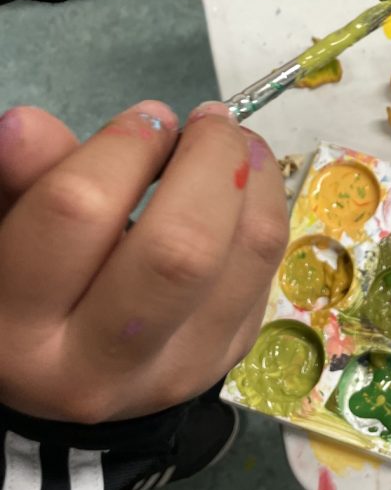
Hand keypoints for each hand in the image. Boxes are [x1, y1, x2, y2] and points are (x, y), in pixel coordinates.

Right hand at [0, 101, 286, 421]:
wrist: (61, 373)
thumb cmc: (27, 281)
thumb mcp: (7, 226)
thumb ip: (25, 177)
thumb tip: (26, 125)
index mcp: (17, 330)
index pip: (81, 210)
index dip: (124, 144)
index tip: (146, 116)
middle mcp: (97, 366)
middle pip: (182, 248)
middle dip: (210, 159)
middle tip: (208, 119)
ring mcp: (173, 373)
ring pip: (245, 255)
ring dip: (255, 176)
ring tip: (237, 141)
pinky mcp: (224, 360)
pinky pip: (266, 268)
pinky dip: (266, 208)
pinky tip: (246, 183)